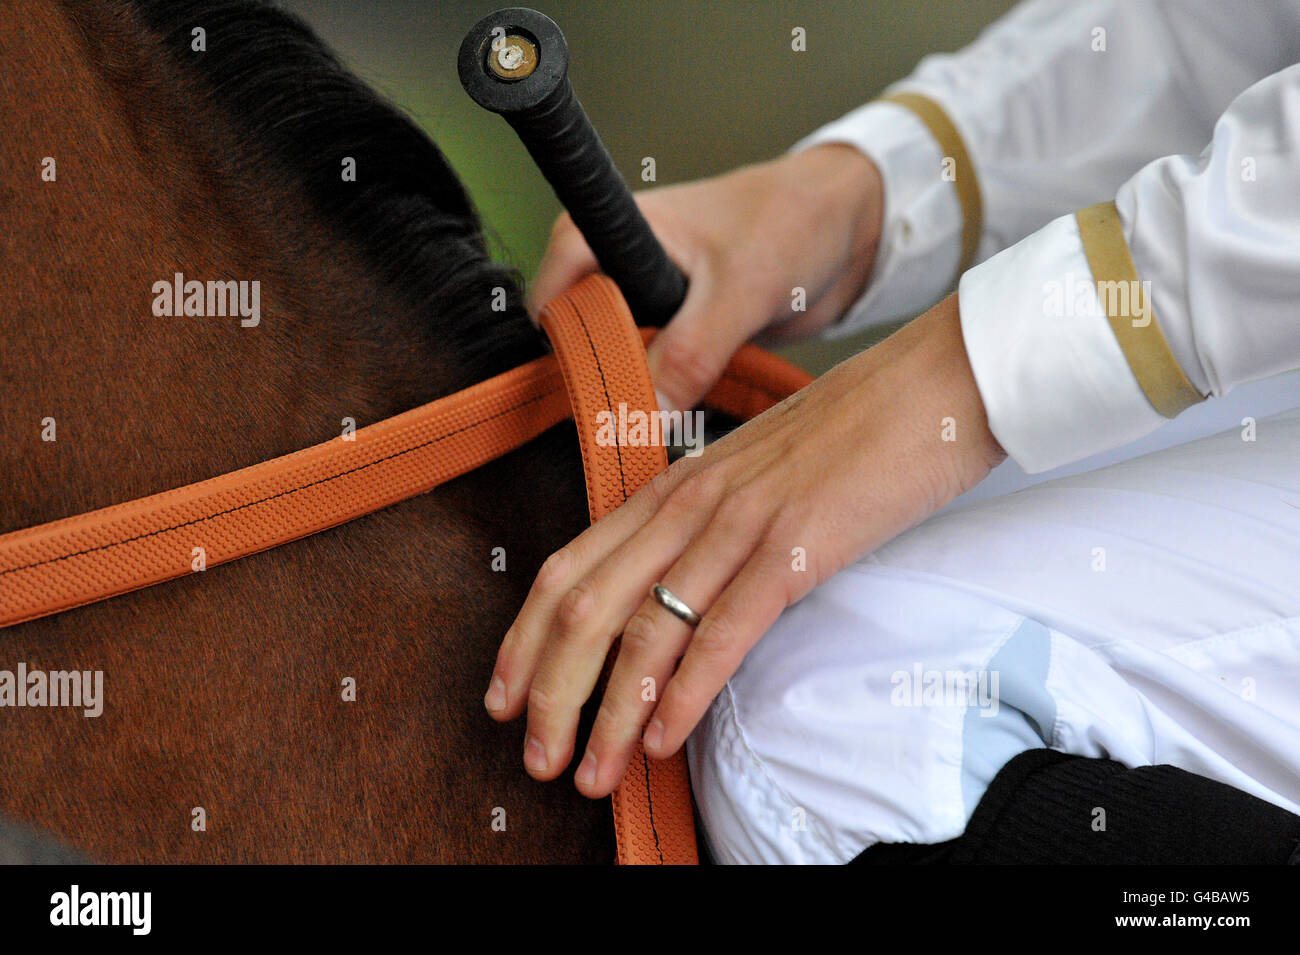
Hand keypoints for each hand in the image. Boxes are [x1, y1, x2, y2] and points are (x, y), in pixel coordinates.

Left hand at [484, 293, 1005, 796]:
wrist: (935, 383)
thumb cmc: (855, 431)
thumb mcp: (757, 472)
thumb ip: (709, 523)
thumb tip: (680, 589)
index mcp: (674, 486)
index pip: (565, 567)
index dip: (524, 641)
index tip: (504, 697)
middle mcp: (689, 503)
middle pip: (584, 608)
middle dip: (550, 695)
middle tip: (537, 759)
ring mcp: (738, 523)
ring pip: (644, 631)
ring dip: (608, 714)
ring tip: (592, 773)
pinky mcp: (794, 547)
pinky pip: (721, 633)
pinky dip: (683, 695)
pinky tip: (662, 740)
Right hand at [527, 144, 884, 411]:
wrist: (847, 228)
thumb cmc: (790, 221)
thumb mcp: (738, 290)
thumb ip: (690, 352)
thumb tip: (648, 411)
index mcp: (609, 232)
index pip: (554, 298)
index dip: (564, 349)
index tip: (585, 398)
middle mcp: (617, 267)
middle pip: (577, 340)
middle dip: (600, 383)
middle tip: (626, 426)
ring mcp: (647, 304)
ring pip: (616, 363)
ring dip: (636, 397)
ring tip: (652, 431)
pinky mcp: (677, 334)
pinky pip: (654, 376)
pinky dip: (665, 399)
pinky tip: (680, 421)